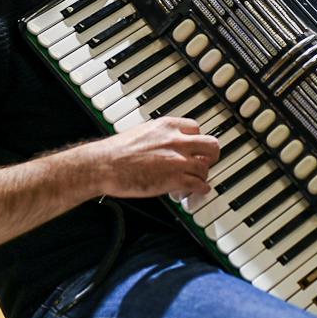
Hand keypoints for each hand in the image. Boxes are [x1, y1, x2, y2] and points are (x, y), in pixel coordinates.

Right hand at [93, 116, 219, 198]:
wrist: (105, 165)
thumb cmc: (116, 151)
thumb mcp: (143, 131)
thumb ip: (160, 136)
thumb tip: (166, 144)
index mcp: (167, 126)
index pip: (196, 128)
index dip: (197, 140)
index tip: (195, 147)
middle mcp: (177, 140)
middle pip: (211, 145)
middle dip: (210, 155)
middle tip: (206, 162)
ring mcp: (178, 160)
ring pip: (206, 167)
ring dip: (202, 175)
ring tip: (196, 181)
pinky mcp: (175, 179)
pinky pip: (199, 185)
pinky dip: (200, 190)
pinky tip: (196, 191)